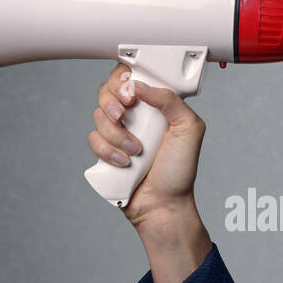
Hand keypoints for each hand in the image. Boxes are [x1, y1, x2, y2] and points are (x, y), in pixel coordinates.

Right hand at [89, 63, 206, 229]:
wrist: (163, 205)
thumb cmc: (179, 170)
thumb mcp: (190, 129)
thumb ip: (171, 100)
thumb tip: (142, 85)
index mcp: (154, 105)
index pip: (130, 77)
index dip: (123, 80)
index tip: (130, 95)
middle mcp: (134, 116)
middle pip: (106, 91)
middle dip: (112, 104)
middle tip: (124, 117)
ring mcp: (117, 133)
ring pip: (98, 116)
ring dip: (116, 134)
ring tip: (135, 151)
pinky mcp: (105, 151)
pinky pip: (92, 139)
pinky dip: (107, 151)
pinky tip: (124, 163)